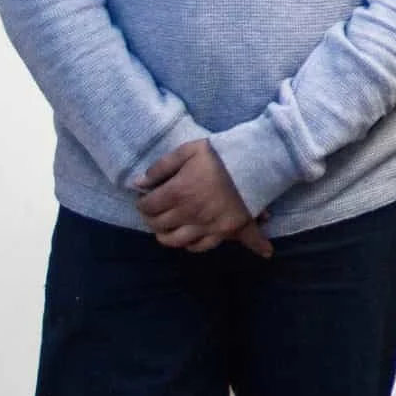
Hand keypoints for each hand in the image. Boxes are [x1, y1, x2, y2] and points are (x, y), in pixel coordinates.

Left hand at [135, 140, 270, 255]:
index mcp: (177, 192)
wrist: (258, 161)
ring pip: (176, 241)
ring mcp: (207, 225)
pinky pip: (203, 245)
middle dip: (151, 219)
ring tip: (168, 229)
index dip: (142, 203)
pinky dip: (194, 246)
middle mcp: (188, 213)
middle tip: (155, 212)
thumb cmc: (221, 154)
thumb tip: (138, 183)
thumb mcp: (189, 150)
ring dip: (167, 236)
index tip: (145, 198)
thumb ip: (161, 166)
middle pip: (159, 225)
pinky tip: (192, 242)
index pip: (148, 206)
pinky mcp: (225, 230)